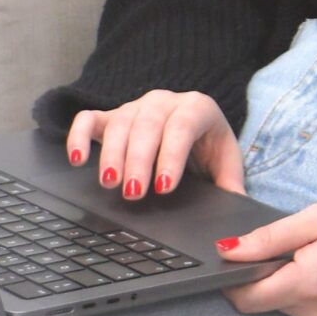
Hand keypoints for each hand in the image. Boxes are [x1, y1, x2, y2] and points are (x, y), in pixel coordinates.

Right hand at [65, 89, 245, 200]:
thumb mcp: (226, 163)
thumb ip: (231, 185)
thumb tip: (238, 214)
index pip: (183, 127)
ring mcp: (136, 107)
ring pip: (119, 123)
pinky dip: (79, 135)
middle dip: (139, 160)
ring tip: (110, 183)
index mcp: (198, 108)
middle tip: (134, 193)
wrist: (196, 125)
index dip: (172, 156)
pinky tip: (77, 159)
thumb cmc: (209, 146)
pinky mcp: (111, 115)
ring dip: (112, 154)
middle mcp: (164, 102)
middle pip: (148, 125)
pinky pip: (89, 118)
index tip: (164, 186)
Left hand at [221, 194, 316, 315]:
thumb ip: (268, 238)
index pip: (246, 300)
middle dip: (271, 277)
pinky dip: (313, 296)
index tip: (242, 257)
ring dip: (293, 286)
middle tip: (299, 246)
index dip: (234, 280)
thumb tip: (227, 251)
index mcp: (307, 287)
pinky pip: (311, 315)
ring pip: (289, 309)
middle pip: (268, 303)